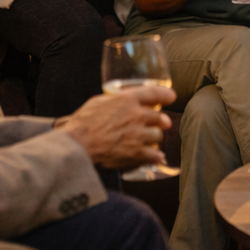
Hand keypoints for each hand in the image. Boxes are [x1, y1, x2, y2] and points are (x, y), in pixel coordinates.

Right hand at [60, 84, 174, 170]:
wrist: (77, 145)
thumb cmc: (82, 124)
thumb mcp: (98, 102)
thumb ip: (115, 100)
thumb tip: (123, 99)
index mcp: (127, 100)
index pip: (155, 93)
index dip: (166, 95)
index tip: (171, 97)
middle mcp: (137, 115)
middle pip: (160, 117)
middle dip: (160, 121)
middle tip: (157, 124)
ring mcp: (139, 135)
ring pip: (158, 136)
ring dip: (153, 139)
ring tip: (145, 141)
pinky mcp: (137, 153)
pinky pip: (156, 155)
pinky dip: (156, 157)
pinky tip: (155, 157)